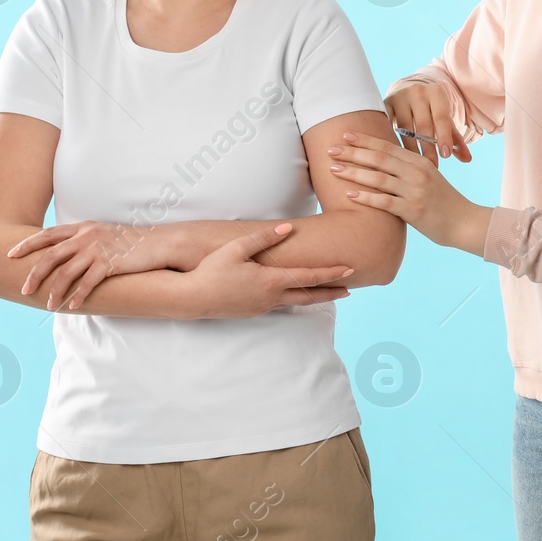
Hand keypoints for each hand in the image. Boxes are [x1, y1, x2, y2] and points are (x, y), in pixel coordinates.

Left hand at [9, 220, 182, 311]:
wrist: (159, 243)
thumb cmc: (132, 242)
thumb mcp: (105, 234)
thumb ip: (85, 240)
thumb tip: (68, 254)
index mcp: (83, 228)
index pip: (48, 235)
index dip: (28, 244)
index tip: (11, 254)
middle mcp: (86, 236)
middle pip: (51, 256)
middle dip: (34, 274)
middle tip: (24, 289)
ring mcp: (98, 249)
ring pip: (66, 272)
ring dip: (55, 291)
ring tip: (49, 305)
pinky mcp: (109, 263)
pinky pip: (87, 283)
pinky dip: (78, 296)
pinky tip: (74, 306)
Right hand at [179, 223, 354, 318]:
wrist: (192, 298)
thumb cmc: (212, 270)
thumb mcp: (237, 248)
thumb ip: (264, 238)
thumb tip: (288, 228)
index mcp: (271, 281)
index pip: (309, 277)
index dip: (331, 273)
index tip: (349, 270)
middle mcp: (271, 297)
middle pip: (310, 296)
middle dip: (331, 292)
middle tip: (350, 289)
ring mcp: (263, 307)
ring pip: (296, 302)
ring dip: (314, 297)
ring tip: (329, 293)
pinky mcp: (254, 312)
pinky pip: (280, 305)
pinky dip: (295, 299)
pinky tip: (295, 295)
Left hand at [327, 132, 491, 254]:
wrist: (465, 223)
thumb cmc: (444, 202)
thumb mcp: (429, 179)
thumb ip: (408, 170)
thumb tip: (382, 164)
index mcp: (420, 162)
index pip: (388, 146)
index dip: (365, 140)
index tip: (345, 135)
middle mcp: (417, 173)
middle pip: (379, 158)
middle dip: (352, 153)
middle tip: (331, 149)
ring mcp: (415, 191)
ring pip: (378, 178)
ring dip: (353, 173)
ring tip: (333, 169)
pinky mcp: (413, 211)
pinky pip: (384, 202)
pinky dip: (365, 198)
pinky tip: (349, 195)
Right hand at [385, 82, 472, 167]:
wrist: (408, 89)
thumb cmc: (432, 109)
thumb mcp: (445, 119)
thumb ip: (456, 139)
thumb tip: (467, 159)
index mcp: (436, 92)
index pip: (441, 118)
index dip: (444, 137)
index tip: (445, 156)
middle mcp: (417, 91)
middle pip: (423, 125)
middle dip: (428, 148)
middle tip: (432, 166)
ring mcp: (399, 97)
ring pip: (405, 128)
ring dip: (411, 149)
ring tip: (417, 165)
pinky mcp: (385, 104)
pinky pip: (389, 126)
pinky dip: (394, 141)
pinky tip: (398, 157)